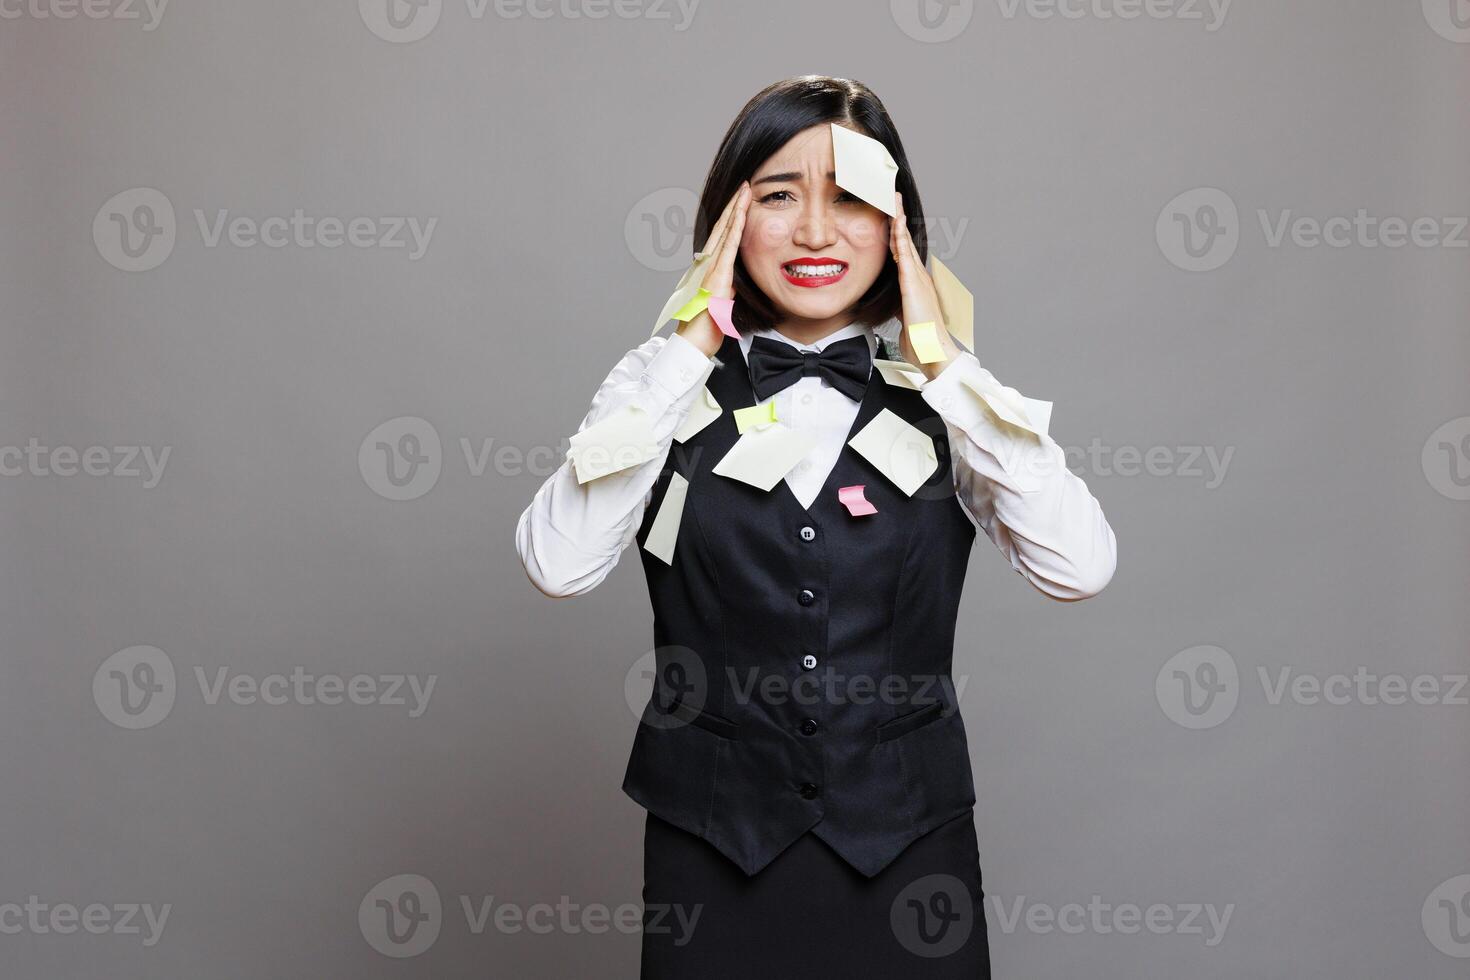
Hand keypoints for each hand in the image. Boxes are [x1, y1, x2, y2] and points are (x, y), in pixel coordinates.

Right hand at [675, 181, 750, 357]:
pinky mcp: (716, 277)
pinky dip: (735, 229)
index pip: (722, 238)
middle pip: (721, 228)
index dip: (731, 217)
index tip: (740, 201)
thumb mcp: (719, 304)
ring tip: (745, 190)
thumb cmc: (705, 329)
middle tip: (743, 185)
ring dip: (735, 210)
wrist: (692, 344)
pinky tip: (742, 214)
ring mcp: (709, 268)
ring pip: (724, 232)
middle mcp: (705, 264)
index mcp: (707, 269)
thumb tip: (733, 281)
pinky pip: (727, 248)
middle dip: (733, 205)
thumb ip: (725, 289)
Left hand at [890, 189, 960, 380]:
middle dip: (897, 217)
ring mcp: (917, 278)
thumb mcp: (906, 322)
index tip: (888, 217)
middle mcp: (918, 277)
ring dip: (898, 219)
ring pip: (904, 242)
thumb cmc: (921, 343)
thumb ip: (901, 311)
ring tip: (892, 197)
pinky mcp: (913, 283)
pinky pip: (905, 254)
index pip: (901, 254)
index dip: (895, 234)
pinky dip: (900, 235)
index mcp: (915, 285)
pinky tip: (897, 220)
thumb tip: (896, 310)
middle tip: (890, 195)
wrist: (934, 354)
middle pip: (904, 241)